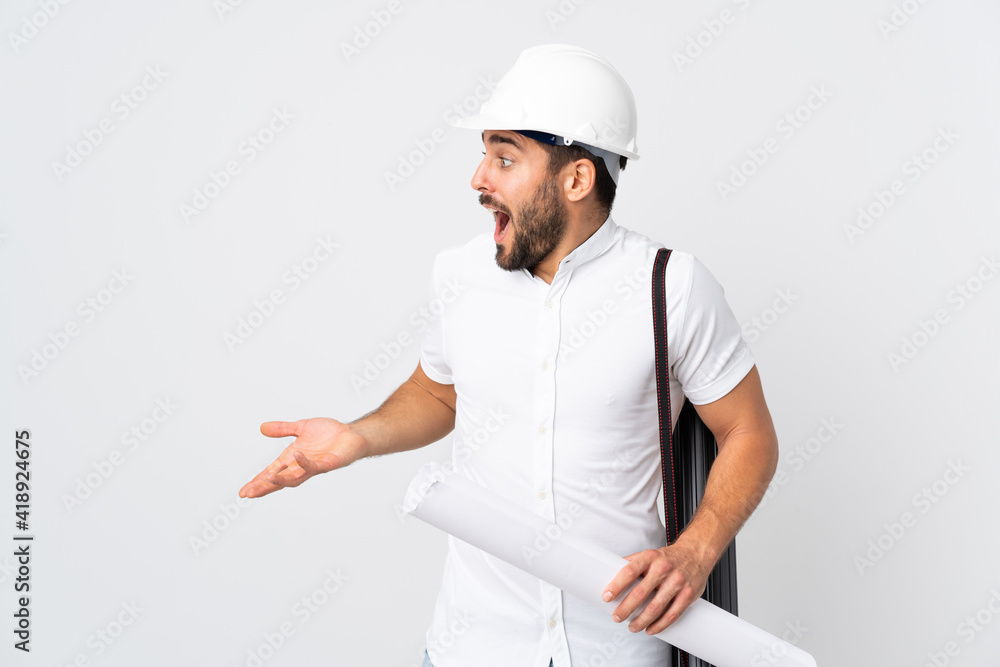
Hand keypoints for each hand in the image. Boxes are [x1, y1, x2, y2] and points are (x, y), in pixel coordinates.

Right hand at [239, 418, 368, 497]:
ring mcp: (314, 466)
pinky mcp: (328, 463)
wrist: (353, 434)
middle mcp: (301, 465)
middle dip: (264, 486)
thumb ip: (283, 429)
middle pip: (279, 480)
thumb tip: (262, 428)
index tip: (243, 492)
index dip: (258, 482)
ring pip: (295, 477)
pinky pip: (314, 465)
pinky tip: (296, 456)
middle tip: (249, 494)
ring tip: (267, 478)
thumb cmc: (329, 433)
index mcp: (292, 458)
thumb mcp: (301, 427)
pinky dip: (304, 462)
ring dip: (281, 479)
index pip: (271, 472)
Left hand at [602, 540, 712, 634]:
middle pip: (640, 593)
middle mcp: (663, 568)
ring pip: (655, 607)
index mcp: (650, 557)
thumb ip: (632, 562)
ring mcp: (677, 582)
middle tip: (617, 617)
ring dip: (641, 621)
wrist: (696, 553)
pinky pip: (672, 614)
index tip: (607, 596)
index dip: (616, 586)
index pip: (629, 572)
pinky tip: (650, 629)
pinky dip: (660, 625)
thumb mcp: (650, 554)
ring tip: (632, 626)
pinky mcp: (688, 594)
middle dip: (625, 608)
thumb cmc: (670, 557)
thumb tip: (611, 570)